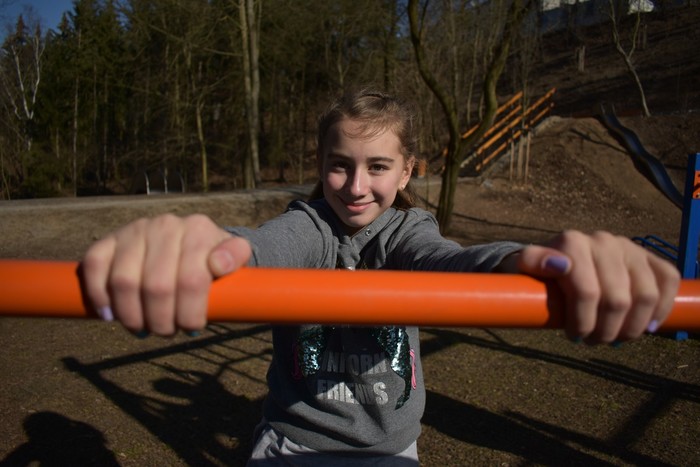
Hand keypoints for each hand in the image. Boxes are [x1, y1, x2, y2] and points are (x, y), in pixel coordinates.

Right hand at [80, 214, 251, 335]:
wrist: (189, 240)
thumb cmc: (212, 257)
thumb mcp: (235, 255)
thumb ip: (236, 256)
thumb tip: (218, 264)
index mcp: (197, 229)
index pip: (191, 281)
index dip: (189, 314)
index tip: (191, 329)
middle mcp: (165, 225)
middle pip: (156, 287)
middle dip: (161, 321)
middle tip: (166, 332)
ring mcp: (134, 231)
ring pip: (124, 282)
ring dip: (132, 316)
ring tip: (143, 329)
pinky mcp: (108, 240)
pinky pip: (94, 268)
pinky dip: (99, 296)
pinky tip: (110, 316)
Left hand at [498, 230, 679, 343]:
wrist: (555, 262)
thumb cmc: (536, 274)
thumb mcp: (521, 268)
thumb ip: (532, 262)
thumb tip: (560, 265)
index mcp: (572, 242)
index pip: (587, 292)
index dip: (583, 322)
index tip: (574, 337)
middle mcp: (603, 240)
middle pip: (617, 300)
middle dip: (605, 330)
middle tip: (593, 341)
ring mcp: (629, 248)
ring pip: (646, 295)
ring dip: (632, 327)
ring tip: (614, 338)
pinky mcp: (648, 257)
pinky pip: (668, 280)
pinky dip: (662, 308)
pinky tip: (647, 326)